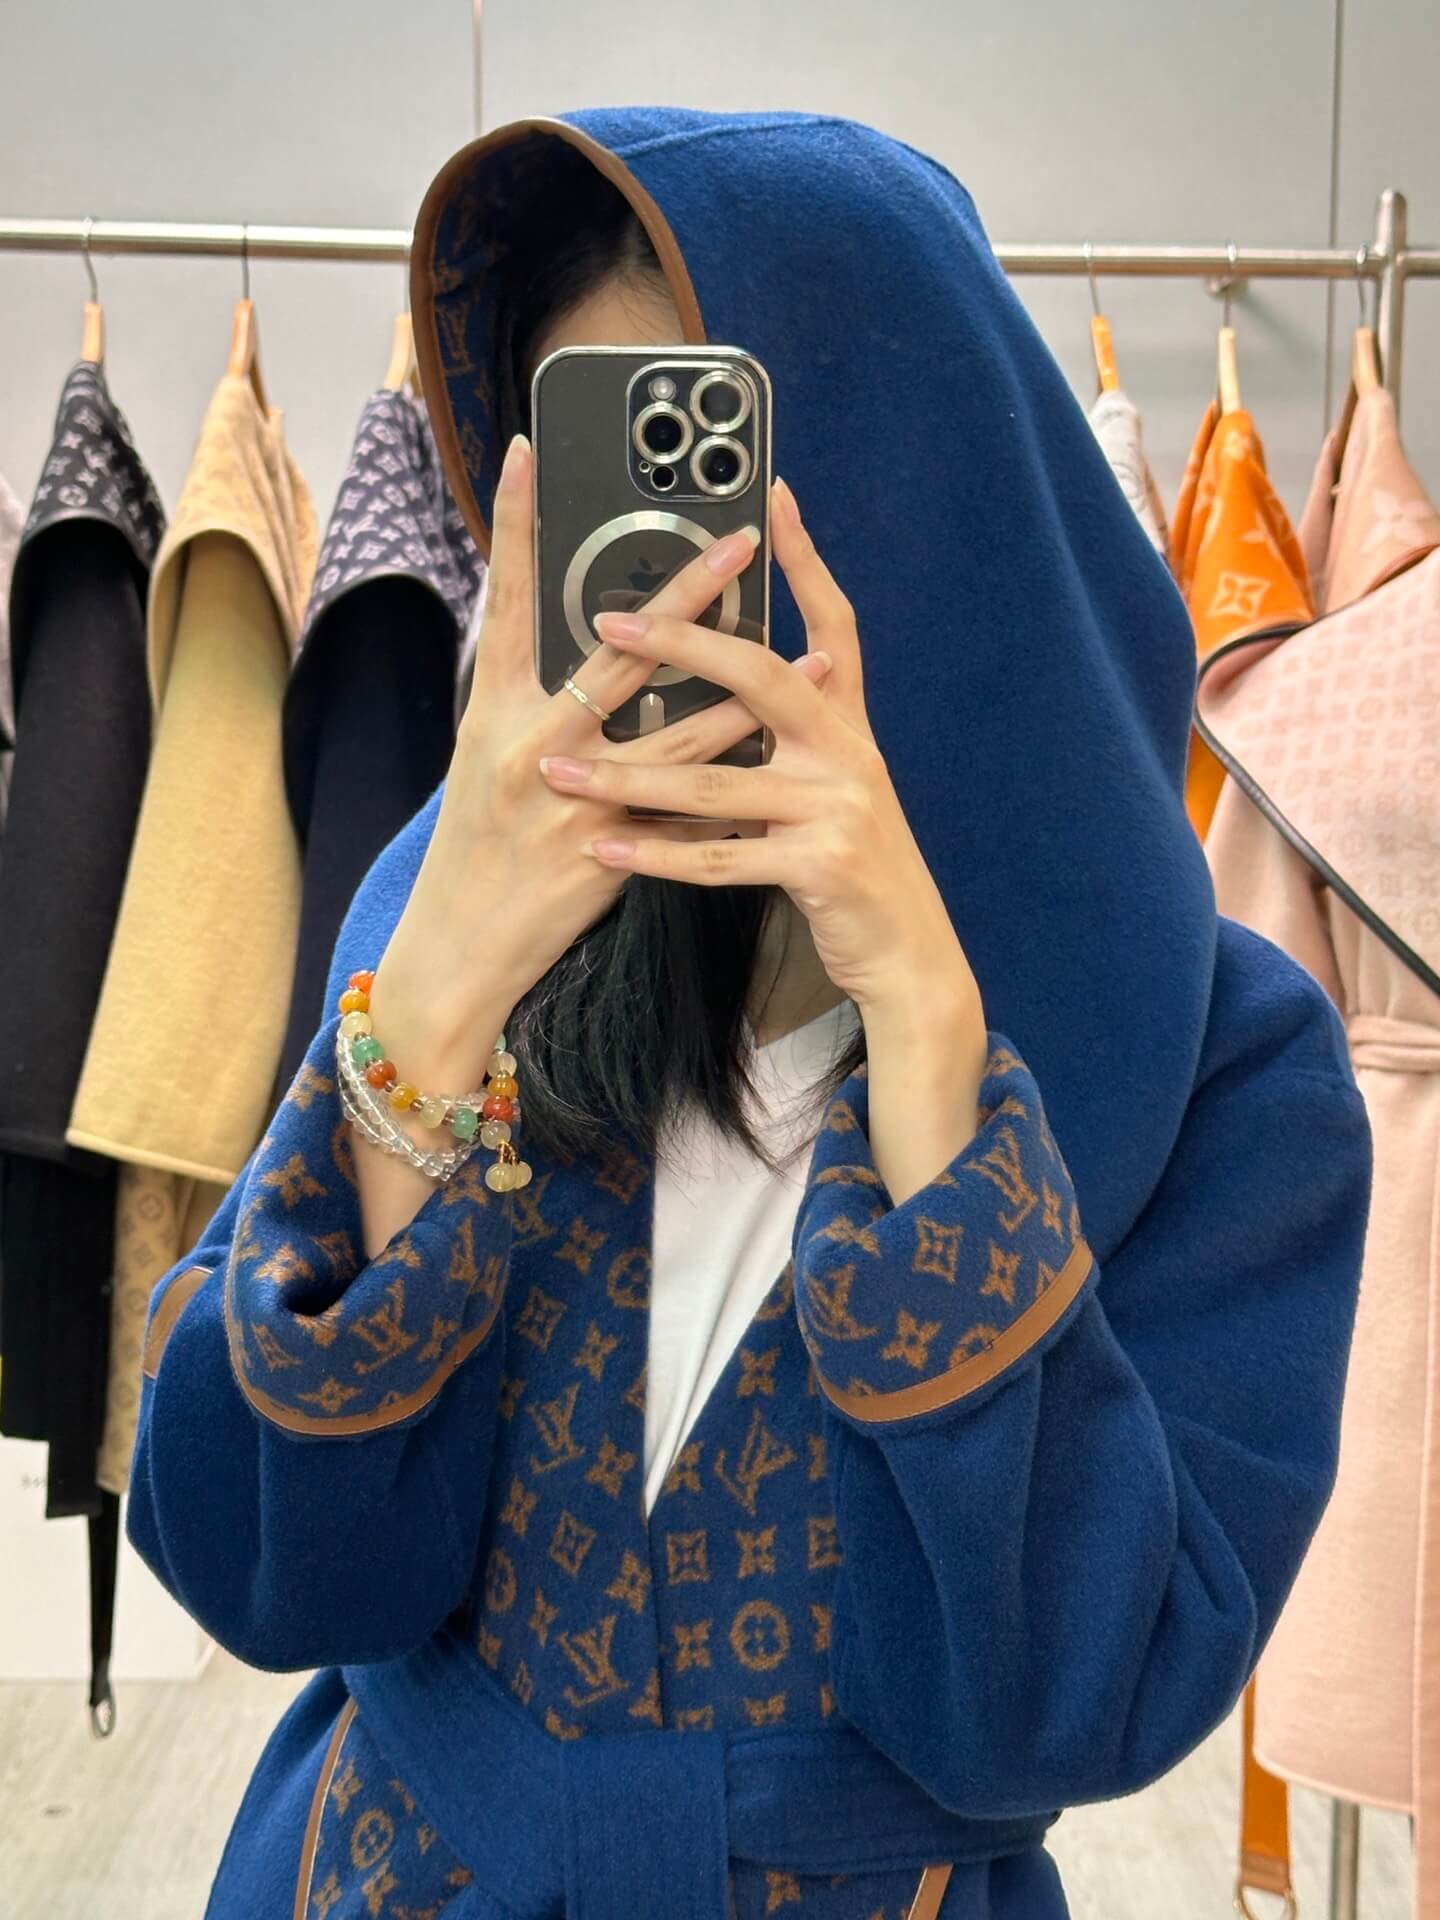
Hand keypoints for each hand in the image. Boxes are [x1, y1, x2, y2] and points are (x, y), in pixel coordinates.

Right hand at [371, 436, 832, 1081]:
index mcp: (494, 713)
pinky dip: (741, 781)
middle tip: (740, 540)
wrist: (460, 947)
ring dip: (750, 689)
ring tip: (808, 654)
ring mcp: (577, 800)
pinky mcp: (613, 852)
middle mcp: (533, 745)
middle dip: (687, 595)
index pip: (504, 599)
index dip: (512, 524)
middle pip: (619, 654)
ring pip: (680, 731)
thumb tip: (580, 645)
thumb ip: (530, 703)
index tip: (528, 453)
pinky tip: (789, 759)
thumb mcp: (483, 762)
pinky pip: (691, 810)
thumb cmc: (473, 849)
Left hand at [538, 476, 978, 1015]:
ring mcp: (837, 807)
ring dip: (629, 780)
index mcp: (848, 726)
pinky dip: (659, 856)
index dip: (806, 560)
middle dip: (683, 642)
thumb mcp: (834, 788)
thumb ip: (793, 739)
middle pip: (761, 676)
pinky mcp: (820, 864)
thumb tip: (733, 695)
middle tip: (609, 621)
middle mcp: (847, 752)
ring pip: (716, 780)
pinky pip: (721, 856)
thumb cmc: (852, 868)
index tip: (773, 497)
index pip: (833, 624)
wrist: (908, 950)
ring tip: (560, 774)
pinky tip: (607, 850)